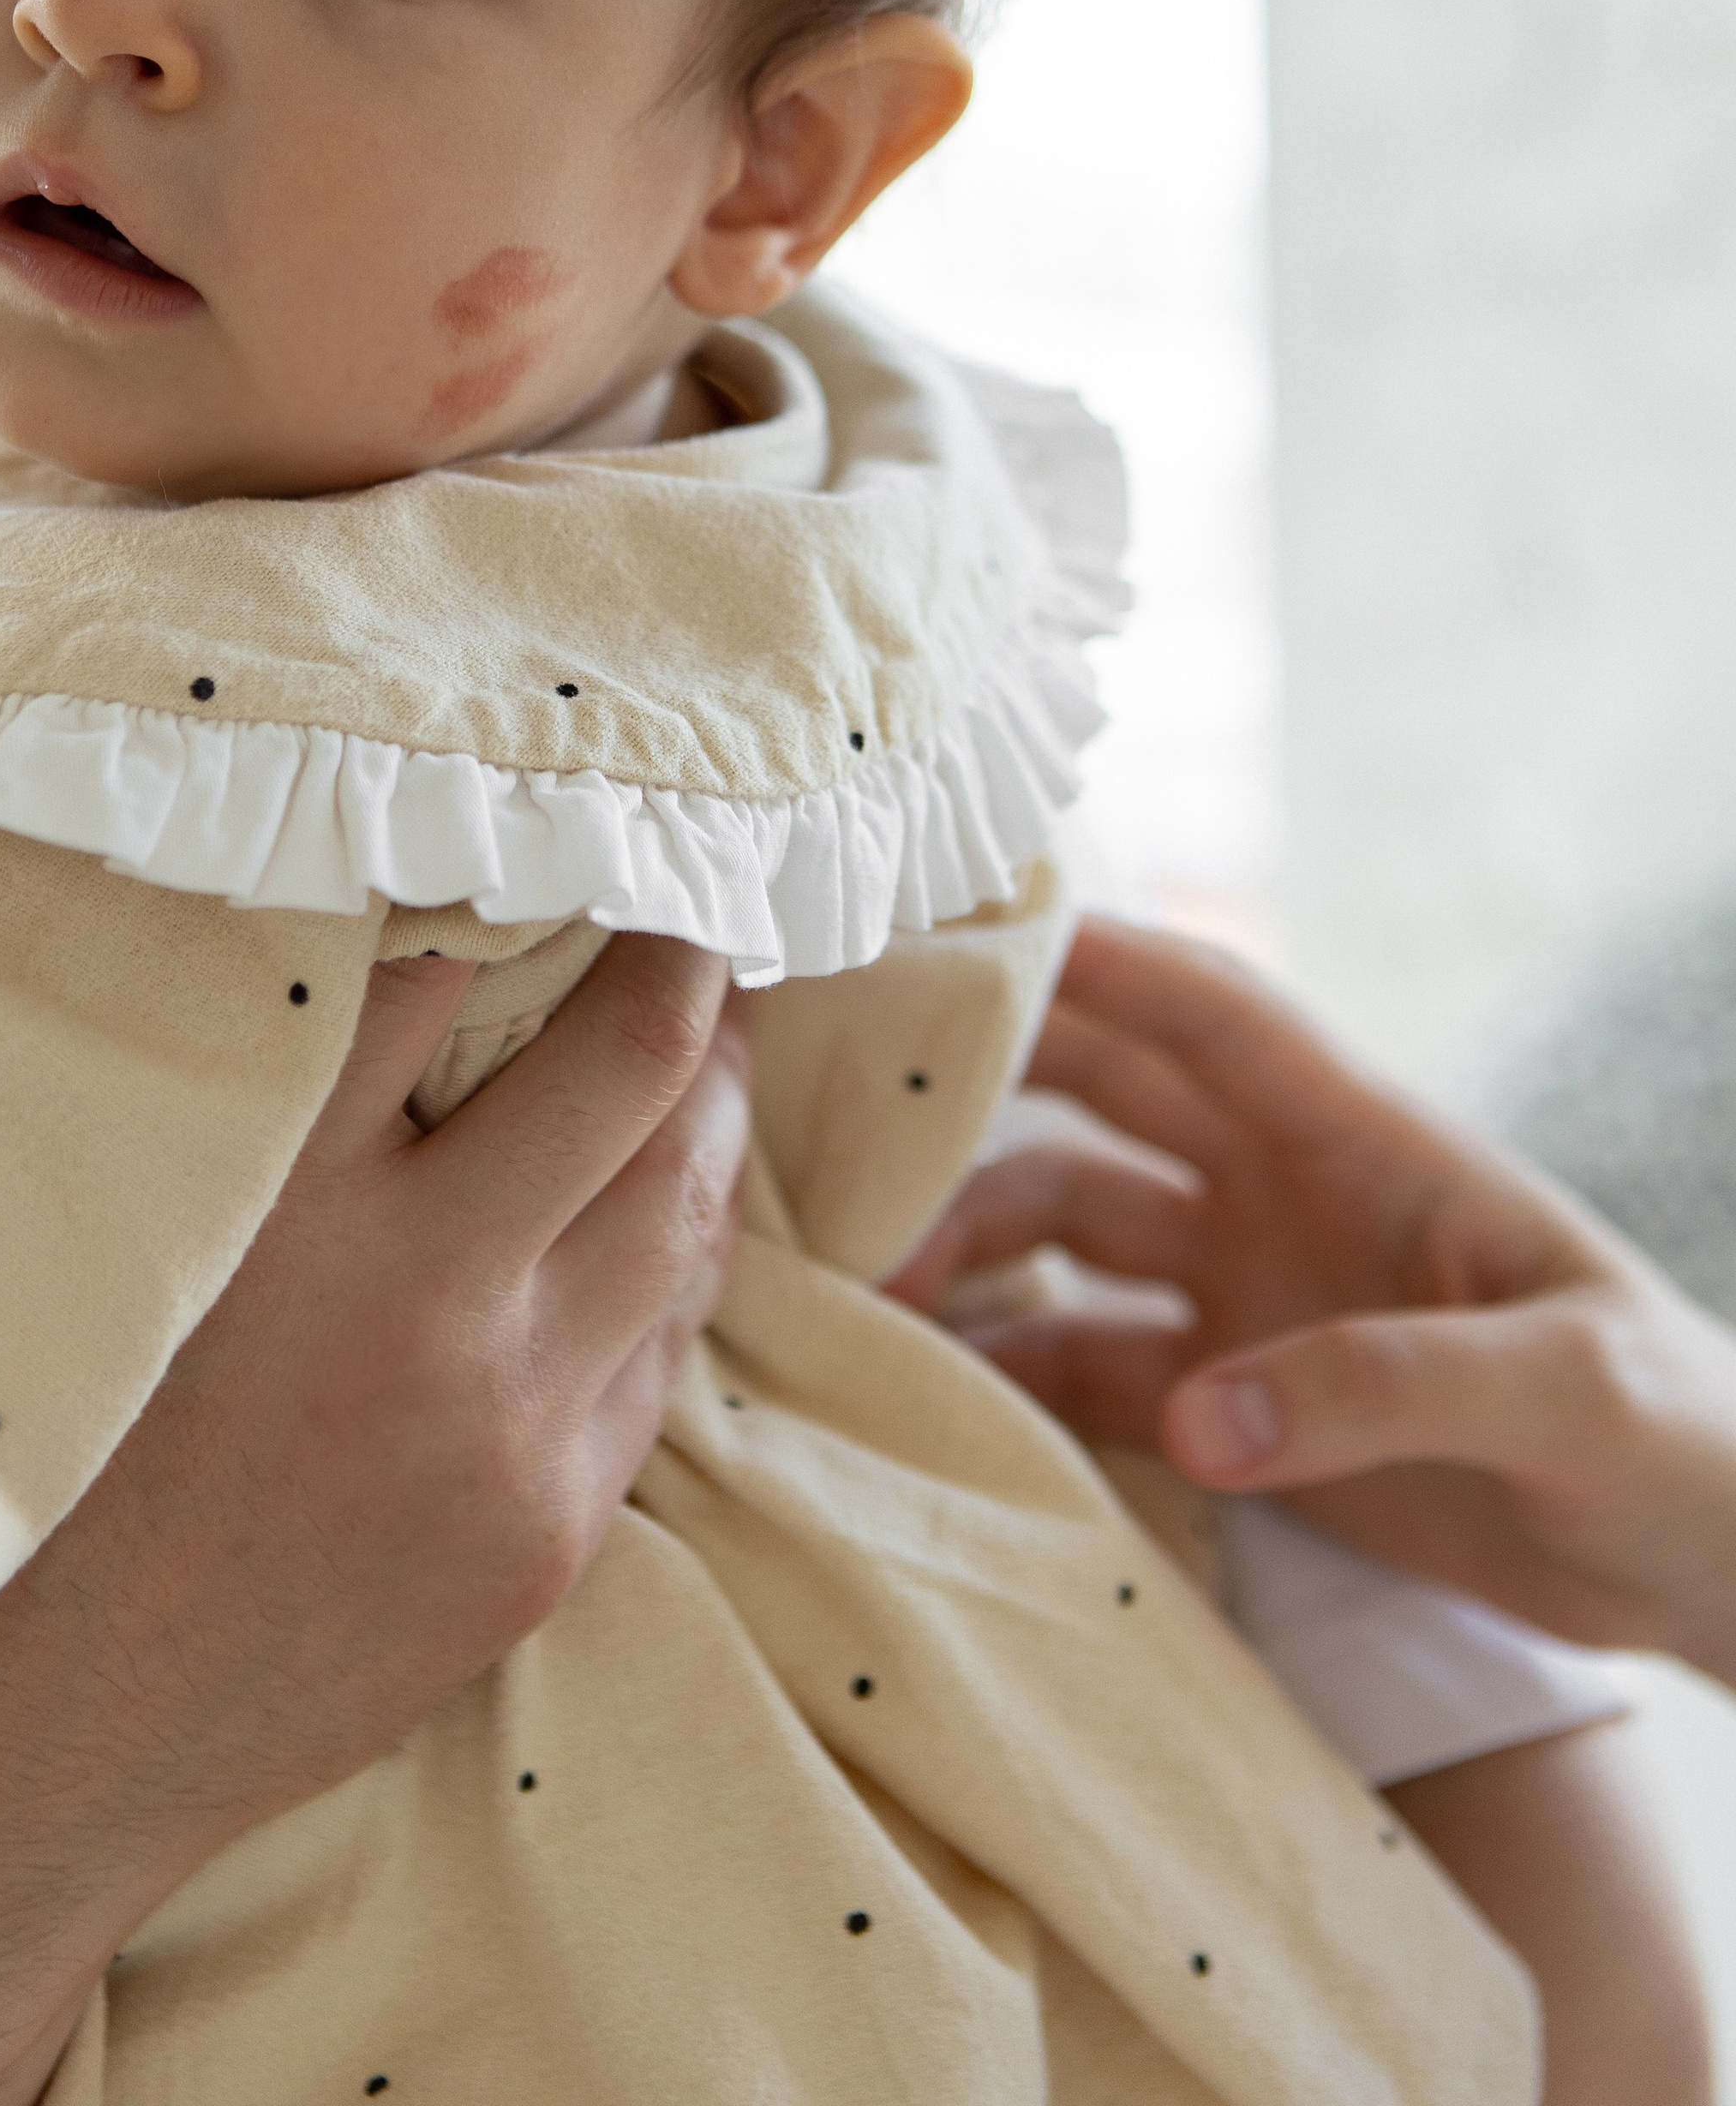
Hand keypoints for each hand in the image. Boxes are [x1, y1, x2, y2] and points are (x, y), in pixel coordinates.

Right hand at [0, 933, 749, 2105]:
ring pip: (687, 1209)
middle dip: (686, 967)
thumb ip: (268, 1072)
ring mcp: (505, 1433)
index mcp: (277, 1196)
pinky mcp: (550, 1533)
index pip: (449, 959)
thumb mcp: (133, 1215)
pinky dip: (675, 1252)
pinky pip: (661, 1351)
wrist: (41, 1739)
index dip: (526, 869)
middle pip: (633, 1068)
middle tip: (699, 900)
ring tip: (713, 1033)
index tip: (568, 817)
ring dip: (712, 1105)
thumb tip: (410, 913)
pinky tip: (667, 1199)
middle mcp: (414, 1307)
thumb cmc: (61, 1438)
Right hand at [889, 917, 1735, 1686]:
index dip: (1093, 955)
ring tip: (862, 1285)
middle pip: (1099, 1094)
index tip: (959, 920)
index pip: (1210, 1012)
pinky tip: (923, 1383)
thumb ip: (1380, 1387)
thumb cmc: (1673, 1435)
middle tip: (837, 1091)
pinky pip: (1090, 1363)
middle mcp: (1283, 1195)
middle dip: (976, 1083)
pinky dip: (1007, 1366)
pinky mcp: (1235, 1404)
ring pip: (1067, 1225)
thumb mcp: (1562, 1390)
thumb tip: (1197, 1416)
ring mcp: (1250, 1295)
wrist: (1708, 1564)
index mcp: (1366, 1140)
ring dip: (970, 1242)